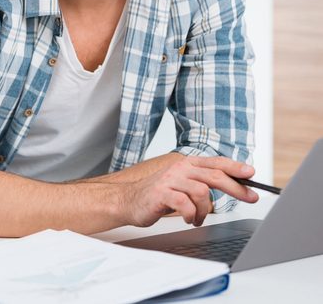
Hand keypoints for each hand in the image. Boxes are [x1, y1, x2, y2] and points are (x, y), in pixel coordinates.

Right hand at [121, 156, 258, 227]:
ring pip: (202, 192)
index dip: (235, 166)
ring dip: (205, 210)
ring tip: (196, 218)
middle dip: (236, 188)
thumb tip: (231, 184)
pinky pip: (186, 204)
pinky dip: (191, 215)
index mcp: (186, 164)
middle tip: (251, 198)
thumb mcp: (182, 184)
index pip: (215, 162)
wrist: (129, 201)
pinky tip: (187, 218)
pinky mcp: (162, 193)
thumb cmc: (158, 194)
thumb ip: (201, 181)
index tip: (251, 173)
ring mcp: (170, 179)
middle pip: (214, 175)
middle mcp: (180, 168)